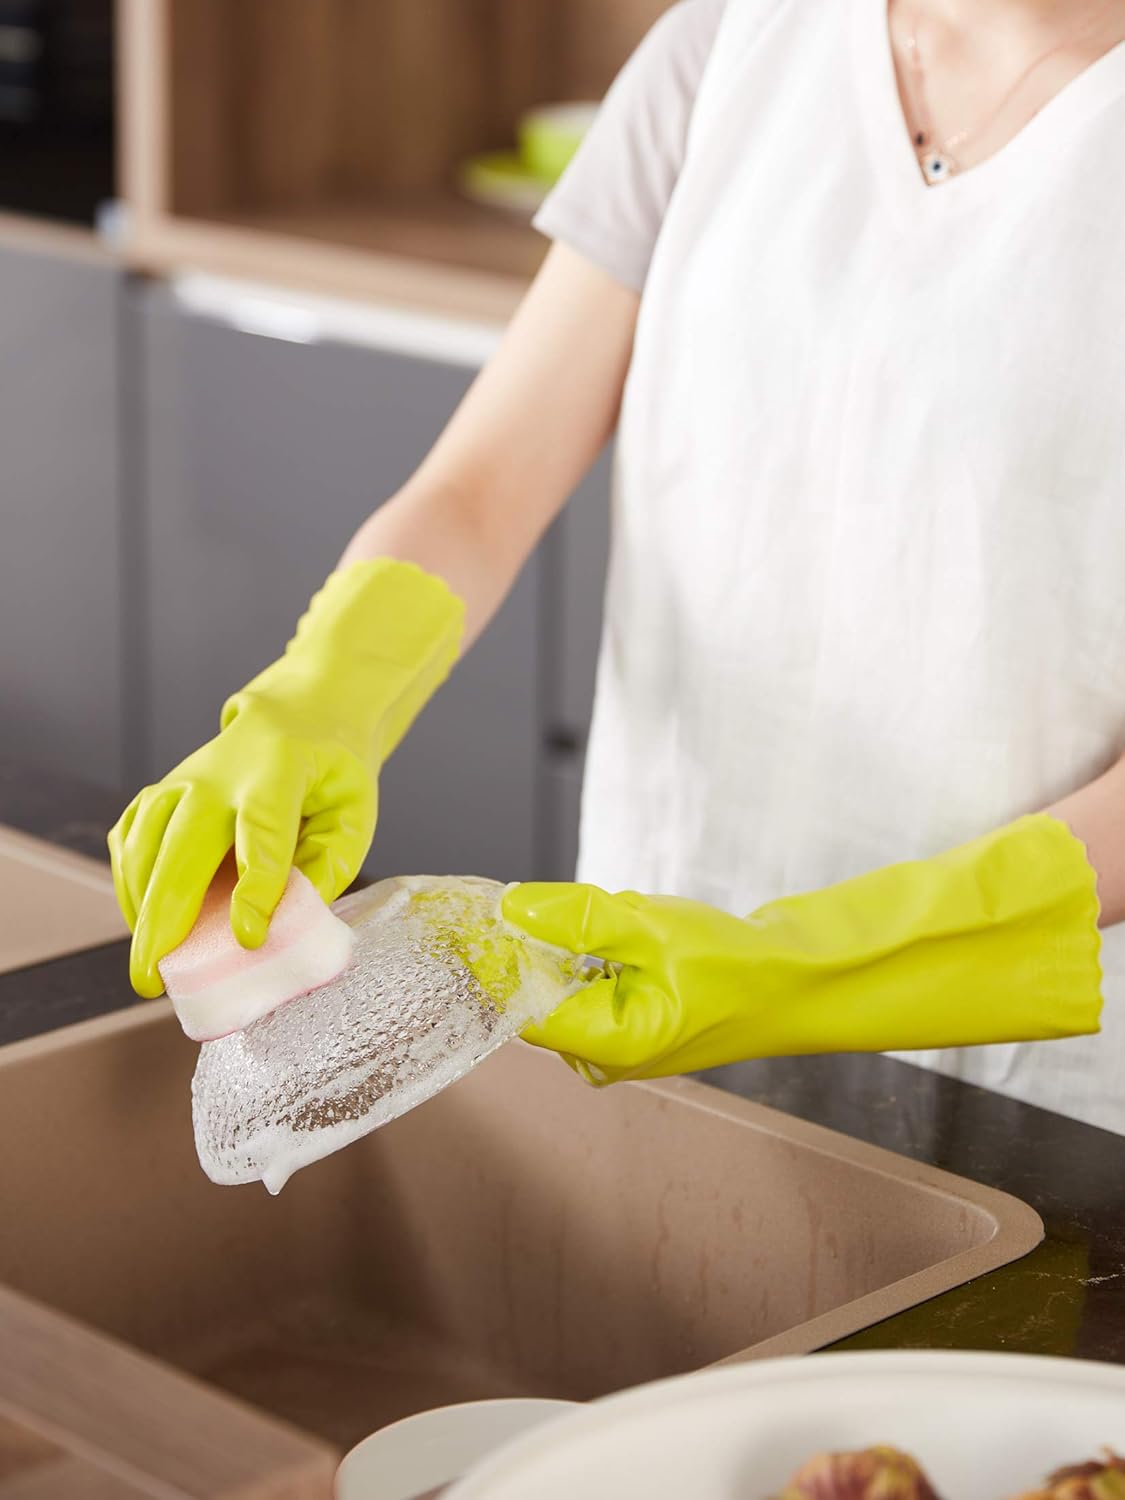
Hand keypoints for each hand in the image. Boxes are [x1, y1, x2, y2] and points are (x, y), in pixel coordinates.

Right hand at [109, 559, 462, 996]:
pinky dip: (129, 885)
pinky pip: (130, 841)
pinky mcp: (160, 793)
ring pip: (145, 846)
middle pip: (182, 846)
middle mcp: (218, 772)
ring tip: (152, 965)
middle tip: (153, 978)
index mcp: (279, 769)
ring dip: (140, 910)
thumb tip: (289, 924)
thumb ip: (328, 865)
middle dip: (165, 917)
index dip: (256, 887)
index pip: (263, 831)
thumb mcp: (353, 814)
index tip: (249, 938)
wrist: (299, 715)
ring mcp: (181, 780)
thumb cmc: (330, 774)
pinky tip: (143, 921)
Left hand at [502, 814, 1102, 1083]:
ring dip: (580, 939)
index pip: (515, 1005)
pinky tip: (641, 929)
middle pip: (536, 989)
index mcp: (607, 1043)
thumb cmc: (744, 965)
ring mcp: (620, 1038)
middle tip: (589, 909)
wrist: (809, 979)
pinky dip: (600, 946)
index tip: (463, 916)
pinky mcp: (635, 1018)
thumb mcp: (654, 926)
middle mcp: (604, 1052)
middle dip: (546, 940)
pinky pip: (592, 975)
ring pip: (564, 976)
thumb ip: (577, 915)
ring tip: (636, 921)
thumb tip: (510, 907)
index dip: (488, 959)